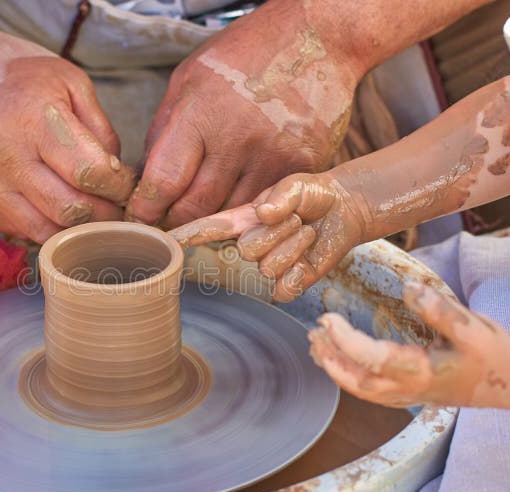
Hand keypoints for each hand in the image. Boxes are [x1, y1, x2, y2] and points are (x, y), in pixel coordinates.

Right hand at [0, 26, 135, 242]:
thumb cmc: (25, 82)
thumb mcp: (73, 84)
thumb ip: (101, 131)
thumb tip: (115, 178)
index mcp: (32, 116)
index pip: (88, 172)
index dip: (119, 187)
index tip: (128, 187)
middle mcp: (2, 153)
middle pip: (69, 209)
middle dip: (104, 214)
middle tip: (116, 207)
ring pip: (47, 231)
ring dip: (77, 229)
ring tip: (92, 213)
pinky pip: (23, 230)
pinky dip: (49, 226)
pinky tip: (57, 207)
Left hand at [127, 0, 360, 227]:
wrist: (318, 38)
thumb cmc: (246, 55)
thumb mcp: (189, 78)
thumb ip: (163, 130)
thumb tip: (145, 179)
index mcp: (203, 111)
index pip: (164, 181)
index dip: (147, 208)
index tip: (141, 217)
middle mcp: (239, 138)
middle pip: (196, 207)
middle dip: (176, 221)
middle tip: (169, 221)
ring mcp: (275, 156)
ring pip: (231, 214)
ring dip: (214, 218)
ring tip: (207, 207)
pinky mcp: (304, 167)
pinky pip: (267, 205)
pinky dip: (249, 208)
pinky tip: (243, 194)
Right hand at [169, 172, 366, 301]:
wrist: (344, 209)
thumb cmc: (311, 194)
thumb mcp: (295, 184)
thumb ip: (280, 196)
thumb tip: (264, 213)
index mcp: (242, 220)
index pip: (206, 229)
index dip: (185, 235)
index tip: (165, 241)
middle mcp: (249, 244)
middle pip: (246, 251)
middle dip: (278, 232)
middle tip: (296, 217)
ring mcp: (268, 265)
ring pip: (269, 268)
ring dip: (295, 246)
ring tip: (306, 230)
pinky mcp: (289, 282)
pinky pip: (283, 290)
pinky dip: (298, 275)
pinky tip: (306, 261)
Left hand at [308, 282, 509, 407]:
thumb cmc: (494, 354)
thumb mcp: (473, 327)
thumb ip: (439, 309)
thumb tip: (408, 287)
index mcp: (421, 371)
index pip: (372, 358)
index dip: (345, 340)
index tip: (327, 319)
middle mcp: (410, 389)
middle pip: (358, 381)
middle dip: (331, 358)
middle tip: (313, 333)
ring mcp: (409, 396)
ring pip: (361, 389)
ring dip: (335, 368)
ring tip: (316, 345)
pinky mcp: (410, 395)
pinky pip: (371, 391)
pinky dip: (349, 377)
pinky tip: (338, 361)